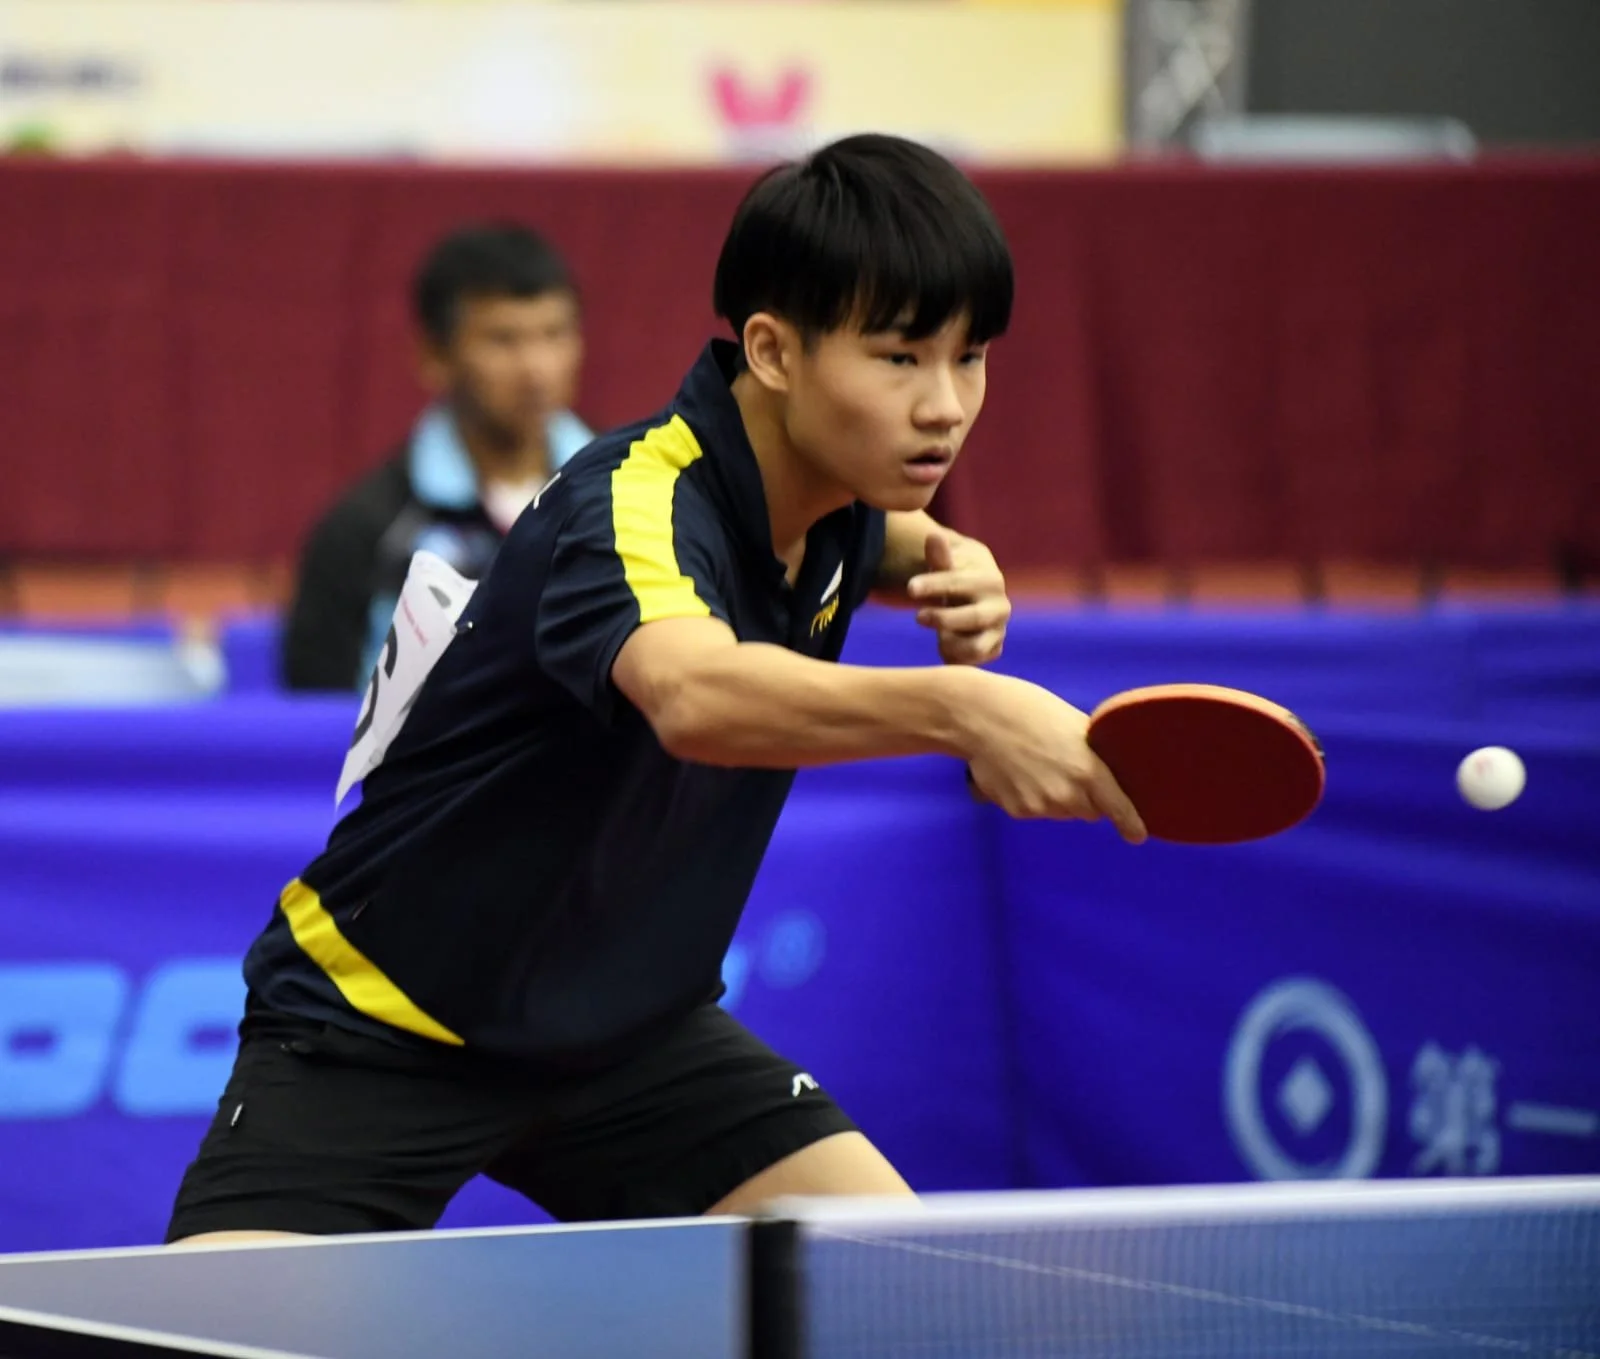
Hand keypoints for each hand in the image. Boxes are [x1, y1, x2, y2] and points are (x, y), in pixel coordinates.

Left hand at [906, 532, 1009, 665]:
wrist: (972, 595)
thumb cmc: (954, 576)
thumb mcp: (946, 564)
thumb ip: (939, 556)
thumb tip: (933, 537)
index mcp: (990, 580)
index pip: (960, 583)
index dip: (934, 585)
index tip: (909, 588)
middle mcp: (1001, 607)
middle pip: (972, 618)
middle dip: (942, 619)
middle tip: (917, 616)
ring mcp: (999, 630)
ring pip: (974, 647)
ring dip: (949, 642)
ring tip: (939, 634)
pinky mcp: (993, 649)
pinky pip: (971, 662)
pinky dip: (954, 656)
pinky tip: (946, 644)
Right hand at [962, 674, 1147, 842]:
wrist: (978, 718)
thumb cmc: (1029, 709)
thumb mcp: (1073, 724)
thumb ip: (1091, 754)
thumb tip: (1104, 772)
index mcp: (1088, 771)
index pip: (1118, 808)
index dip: (1131, 824)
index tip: (1137, 836)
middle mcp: (1067, 796)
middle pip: (1089, 811)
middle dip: (1085, 797)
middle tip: (1066, 769)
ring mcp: (1040, 808)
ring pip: (1061, 812)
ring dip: (1058, 798)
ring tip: (1037, 767)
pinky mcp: (1016, 812)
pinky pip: (1035, 811)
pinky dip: (1031, 798)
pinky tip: (1017, 773)